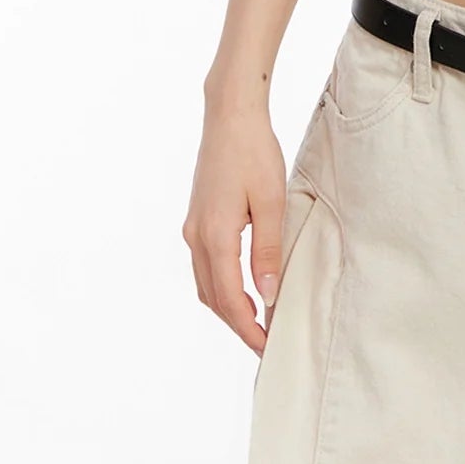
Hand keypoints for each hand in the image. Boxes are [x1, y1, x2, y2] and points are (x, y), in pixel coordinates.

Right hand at [182, 97, 288, 354]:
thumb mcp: (271, 201)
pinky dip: (221, 286)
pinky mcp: (197, 219)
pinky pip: (205, 265)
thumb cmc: (254, 153)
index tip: (267, 347)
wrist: (229, 116)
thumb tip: (268, 296)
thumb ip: (268, 250)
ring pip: (206, 283)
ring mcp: (193, 228)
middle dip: (237, 324)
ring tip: (257, 321)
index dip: (247, 328)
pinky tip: (242, 288)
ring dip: (228, 307)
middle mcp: (196, 236)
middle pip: (213, 297)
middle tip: (265, 342)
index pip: (229, 299)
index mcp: (215, 236)